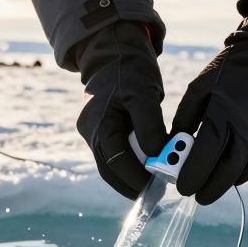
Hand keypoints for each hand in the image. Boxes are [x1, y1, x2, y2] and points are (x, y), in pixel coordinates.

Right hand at [75, 21, 168, 198]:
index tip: (157, 188)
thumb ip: (149, 126)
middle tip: (156, 196)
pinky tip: (149, 168)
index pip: (114, 162)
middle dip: (132, 185)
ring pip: (111, 164)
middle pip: (109, 170)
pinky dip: (131, 163)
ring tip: (155, 186)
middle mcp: (91, 131)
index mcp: (98, 123)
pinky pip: (116, 154)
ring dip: (132, 176)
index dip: (135, 178)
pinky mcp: (103, 130)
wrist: (114, 50)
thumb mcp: (144, 93)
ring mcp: (94, 132)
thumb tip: (157, 156)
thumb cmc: (130, 69)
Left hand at [171, 12, 247, 203]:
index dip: (193, 174)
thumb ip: (184, 118)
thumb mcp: (200, 87)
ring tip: (212, 185)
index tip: (182, 188)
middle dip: (209, 187)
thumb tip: (171, 147)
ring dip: (227, 182)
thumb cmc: (232, 71)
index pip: (207, 153)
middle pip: (228, 170)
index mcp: (225, 113)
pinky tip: (233, 172)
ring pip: (246, 171)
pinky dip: (245, 173)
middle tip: (197, 196)